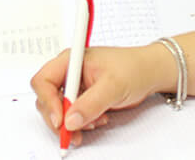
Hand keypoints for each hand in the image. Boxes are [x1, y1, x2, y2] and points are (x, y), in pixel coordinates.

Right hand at [31, 44, 170, 148]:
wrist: (150, 73)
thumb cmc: (133, 67)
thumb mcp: (113, 85)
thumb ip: (90, 103)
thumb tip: (70, 120)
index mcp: (71, 60)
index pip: (44, 81)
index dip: (47, 101)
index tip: (60, 120)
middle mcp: (69, 73)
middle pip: (47, 99)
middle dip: (59, 118)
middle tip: (71, 133)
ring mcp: (75, 86)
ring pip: (59, 110)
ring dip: (72, 123)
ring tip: (93, 123)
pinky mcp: (83, 98)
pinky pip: (73, 115)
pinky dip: (82, 124)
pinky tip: (98, 120)